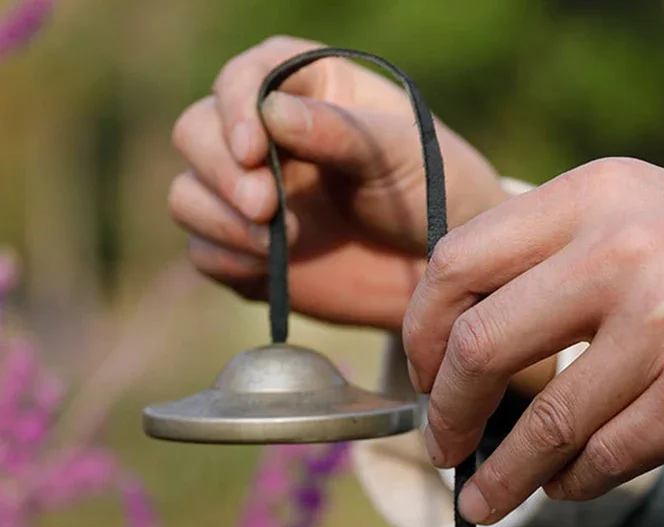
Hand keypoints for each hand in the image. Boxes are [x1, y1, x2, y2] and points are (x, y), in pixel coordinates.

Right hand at [167, 35, 507, 330]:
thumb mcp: (402, 154)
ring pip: (189, 194)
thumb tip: (269, 112)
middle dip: (221, 171)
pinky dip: (224, 256)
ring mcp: (252, 199)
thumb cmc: (434, 194)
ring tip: (278, 243)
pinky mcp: (248, 252)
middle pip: (196, 133)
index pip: (241, 79)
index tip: (254, 150)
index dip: (233, 108)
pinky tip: (266, 265)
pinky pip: (204, 251)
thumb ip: (339, 132)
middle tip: (265, 207)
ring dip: (218, 218)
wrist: (437, 272)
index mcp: (305, 92)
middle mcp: (266, 140)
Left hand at [403, 157, 663, 522]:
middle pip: (480, 345)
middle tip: (440, 445)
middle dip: (446, 412)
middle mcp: (623, 250)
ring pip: (544, 424)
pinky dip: (570, 484)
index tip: (424, 373)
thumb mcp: (626, 217)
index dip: (420, 330)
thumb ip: (542, 258)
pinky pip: (603, 458)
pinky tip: (561, 485)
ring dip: (502, 475)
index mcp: (590, 197)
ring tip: (481, 499)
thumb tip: (448, 343)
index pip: (457, 262)